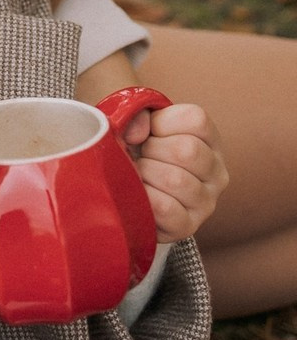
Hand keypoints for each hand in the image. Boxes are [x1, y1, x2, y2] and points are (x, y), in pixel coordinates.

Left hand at [120, 102, 228, 242]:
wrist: (123, 189)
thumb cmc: (134, 147)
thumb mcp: (135, 120)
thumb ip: (136, 113)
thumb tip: (136, 134)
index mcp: (208, 139)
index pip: (197, 120)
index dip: (162, 122)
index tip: (147, 132)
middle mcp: (216, 171)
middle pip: (188, 151)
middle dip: (152, 149)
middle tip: (141, 156)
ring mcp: (206, 201)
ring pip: (177, 180)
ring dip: (145, 173)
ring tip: (139, 174)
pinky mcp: (188, 226)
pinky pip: (166, 209)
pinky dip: (144, 197)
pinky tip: (138, 193)